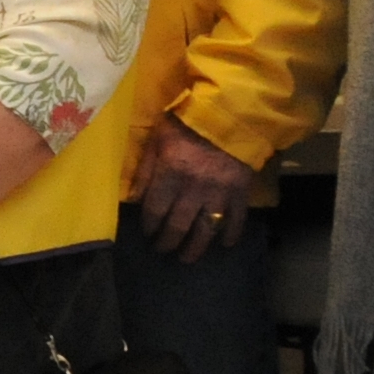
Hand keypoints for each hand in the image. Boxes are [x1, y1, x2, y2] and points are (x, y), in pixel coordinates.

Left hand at [135, 120, 258, 263]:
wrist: (229, 115)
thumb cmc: (187, 124)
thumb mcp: (157, 139)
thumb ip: (146, 168)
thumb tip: (134, 197)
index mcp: (170, 173)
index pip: (155, 209)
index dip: (149, 224)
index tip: (147, 233)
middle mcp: (193, 189)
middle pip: (178, 225)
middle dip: (168, 241)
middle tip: (163, 250)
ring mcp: (219, 194)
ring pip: (205, 229)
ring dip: (195, 247)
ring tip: (187, 258)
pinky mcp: (239, 193)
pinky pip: (236, 219)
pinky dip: (231, 234)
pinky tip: (225, 244)